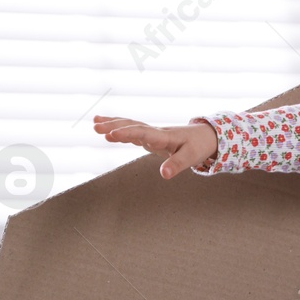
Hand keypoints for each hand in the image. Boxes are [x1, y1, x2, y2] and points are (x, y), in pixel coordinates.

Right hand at [93, 116, 218, 178]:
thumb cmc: (198, 146)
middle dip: (114, 126)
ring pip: (130, 125)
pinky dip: (118, 128)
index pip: (143, 133)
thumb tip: (164, 175)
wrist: (205, 136)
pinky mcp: (150, 136)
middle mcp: (156, 132)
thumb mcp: (191, 157)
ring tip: (94, 124)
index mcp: (164, 137)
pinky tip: (104, 128)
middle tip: (96, 128)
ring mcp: (152, 133)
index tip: (112, 135)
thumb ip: (177, 165)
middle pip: (132, 126)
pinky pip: (131, 130)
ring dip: (113, 124)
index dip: (128, 133)